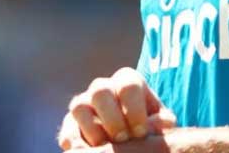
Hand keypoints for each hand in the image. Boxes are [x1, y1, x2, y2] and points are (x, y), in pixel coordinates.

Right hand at [58, 67, 175, 149]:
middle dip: (112, 118)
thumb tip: (159, 124)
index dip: (134, 109)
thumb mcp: (161, 125)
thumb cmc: (149, 127)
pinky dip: (78, 145)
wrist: (131, 139)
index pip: (128, 84)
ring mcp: (83, 104)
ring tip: (106, 148)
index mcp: (127, 81)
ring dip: (93, 131)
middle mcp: (102, 88)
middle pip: (99, 90)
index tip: (141, 132)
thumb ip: (161, 122)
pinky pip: (67, 132)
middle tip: (123, 139)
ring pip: (78, 106)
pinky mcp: (70, 125)